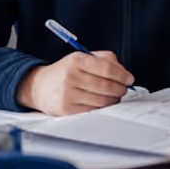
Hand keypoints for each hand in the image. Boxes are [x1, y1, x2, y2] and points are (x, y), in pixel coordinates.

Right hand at [16, 51, 134, 115]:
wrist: (39, 86)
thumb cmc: (65, 71)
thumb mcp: (81, 58)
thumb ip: (104, 59)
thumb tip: (123, 72)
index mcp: (77, 60)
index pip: (107, 68)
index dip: (122, 75)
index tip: (129, 79)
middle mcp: (71, 76)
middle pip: (106, 86)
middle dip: (120, 89)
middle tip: (124, 89)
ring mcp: (68, 94)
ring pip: (102, 100)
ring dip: (113, 100)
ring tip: (114, 96)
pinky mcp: (66, 109)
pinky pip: (93, 110)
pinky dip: (102, 107)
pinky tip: (102, 103)